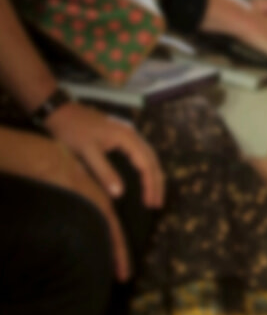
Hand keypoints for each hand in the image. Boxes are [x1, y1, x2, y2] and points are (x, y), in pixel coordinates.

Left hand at [45, 100, 164, 274]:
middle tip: (157, 203)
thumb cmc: (73, 131)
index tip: (150, 203)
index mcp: (127, 137)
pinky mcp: (121, 134)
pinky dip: (145, 167)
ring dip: (153, 175)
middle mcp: (132, 134)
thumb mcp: (87, 152)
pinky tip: (143, 176)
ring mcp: (128, 133)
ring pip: (148, 155)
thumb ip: (104, 172)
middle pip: (152, 159)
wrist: (61, 111)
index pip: (146, 164)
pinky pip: (140, 152)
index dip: (150, 185)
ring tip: (154, 194)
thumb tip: (120, 194)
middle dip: (157, 182)